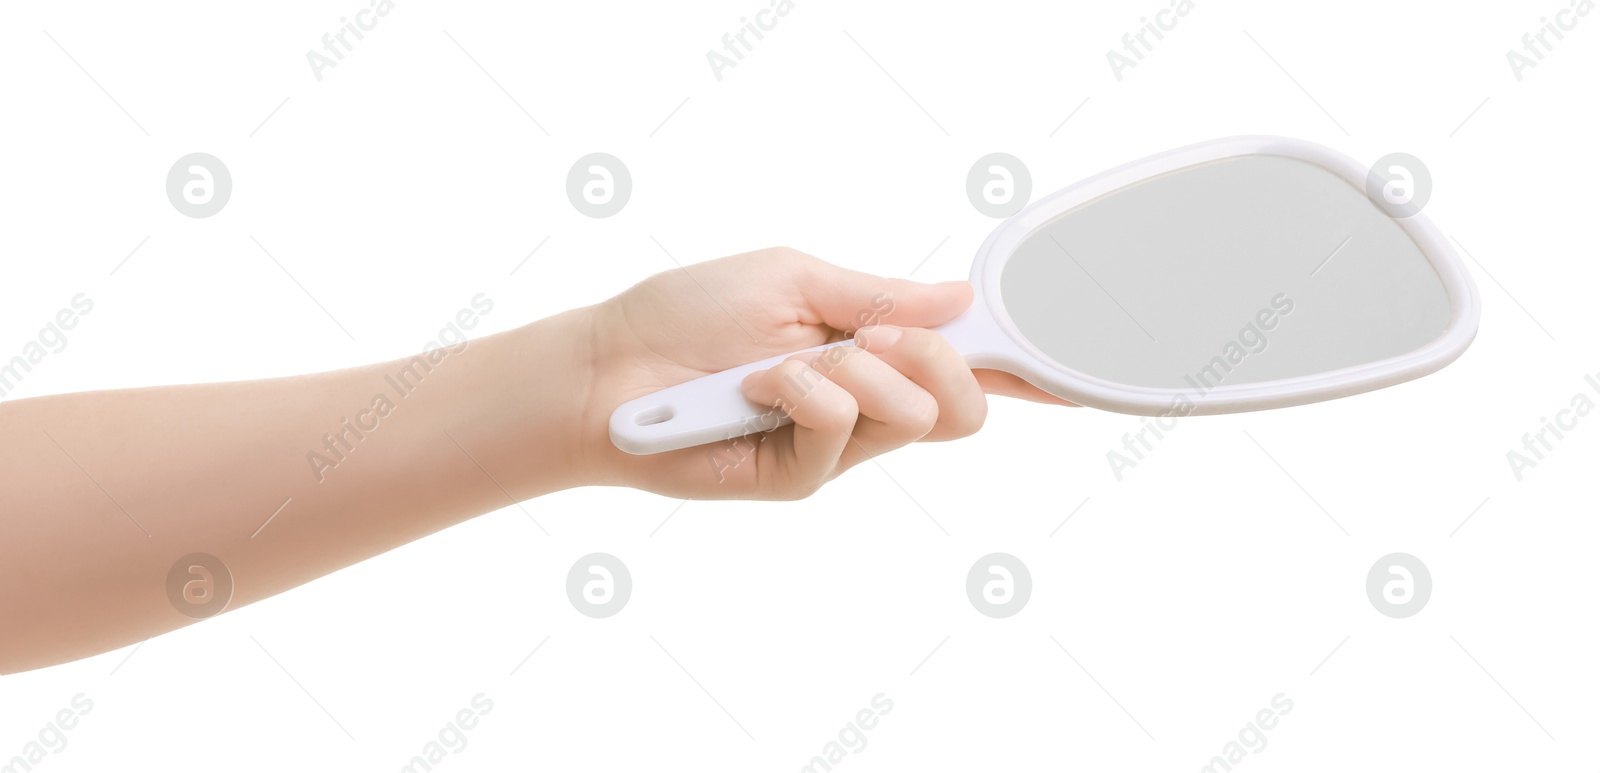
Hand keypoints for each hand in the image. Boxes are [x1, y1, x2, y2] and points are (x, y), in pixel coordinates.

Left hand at [574, 247, 1068, 499]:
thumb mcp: (793, 278)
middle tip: (875, 338)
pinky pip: (849, 435)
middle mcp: (867, 402)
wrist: (609, 368)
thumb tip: (959, 301)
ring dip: (862, 372)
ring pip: (920, 420)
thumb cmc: (687, 314)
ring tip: (792, 361)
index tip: (1076, 368)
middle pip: (968, 406)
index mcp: (872, 347)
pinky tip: (764, 384)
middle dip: (941, 360)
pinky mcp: (802, 478)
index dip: (1025, 367)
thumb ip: (879, 298)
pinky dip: (811, 393)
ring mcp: (838, 445)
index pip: (969, 363)